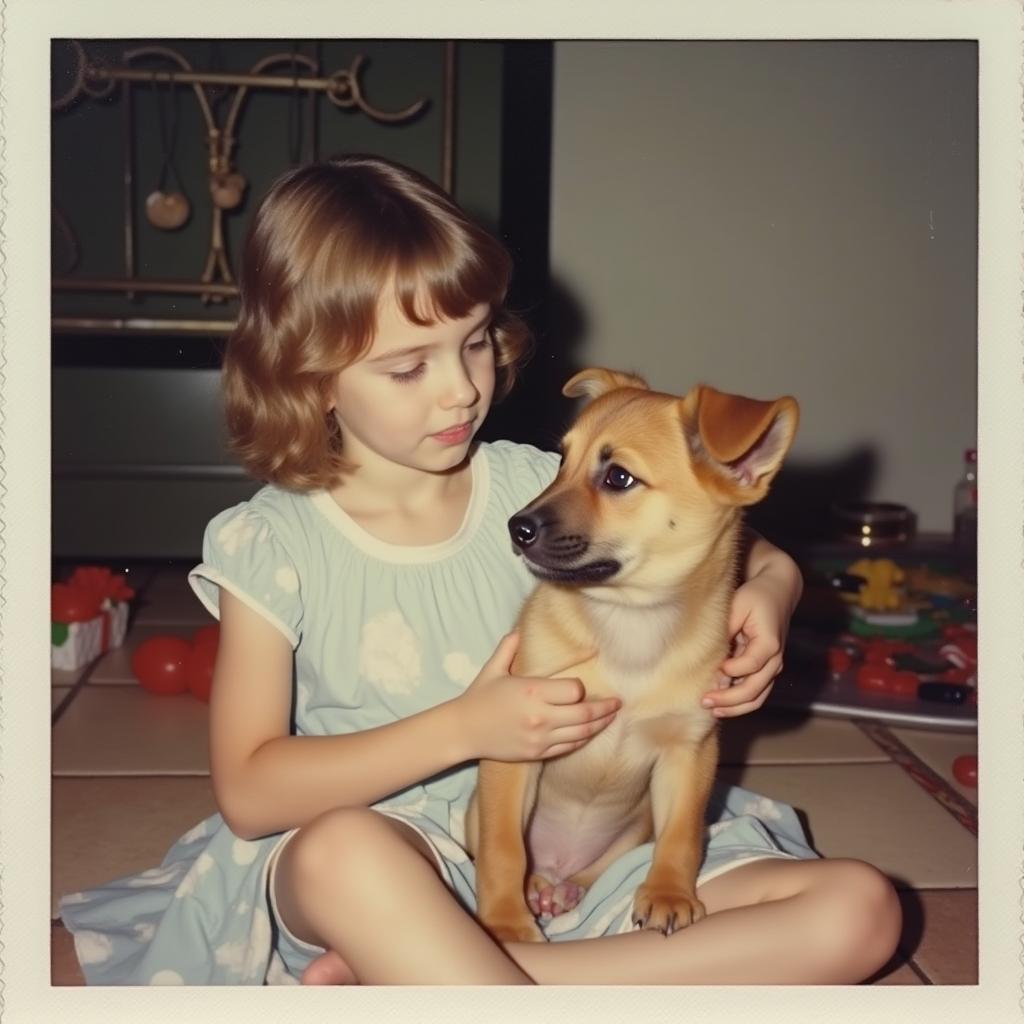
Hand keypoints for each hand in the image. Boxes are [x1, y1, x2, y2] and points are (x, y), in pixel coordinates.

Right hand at [456, 631, 619, 761]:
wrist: (463, 731)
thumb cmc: (479, 696)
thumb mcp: (493, 668)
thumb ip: (509, 647)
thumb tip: (520, 630)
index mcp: (531, 691)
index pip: (573, 690)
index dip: (580, 688)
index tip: (579, 686)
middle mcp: (539, 716)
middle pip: (584, 713)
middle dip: (605, 708)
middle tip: (617, 703)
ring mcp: (540, 737)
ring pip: (581, 732)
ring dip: (600, 724)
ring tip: (611, 717)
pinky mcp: (538, 753)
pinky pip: (569, 746)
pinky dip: (583, 739)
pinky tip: (590, 731)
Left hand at [703, 574, 790, 718]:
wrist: (777, 593)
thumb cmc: (755, 597)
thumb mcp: (738, 606)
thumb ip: (726, 630)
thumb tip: (711, 657)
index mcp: (769, 643)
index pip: (750, 665)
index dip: (731, 671)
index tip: (716, 668)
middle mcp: (775, 660)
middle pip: (754, 689)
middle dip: (728, 700)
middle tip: (704, 701)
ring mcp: (772, 668)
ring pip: (756, 698)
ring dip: (734, 707)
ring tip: (711, 709)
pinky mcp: (766, 671)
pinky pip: (755, 693)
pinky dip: (739, 702)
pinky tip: (720, 704)